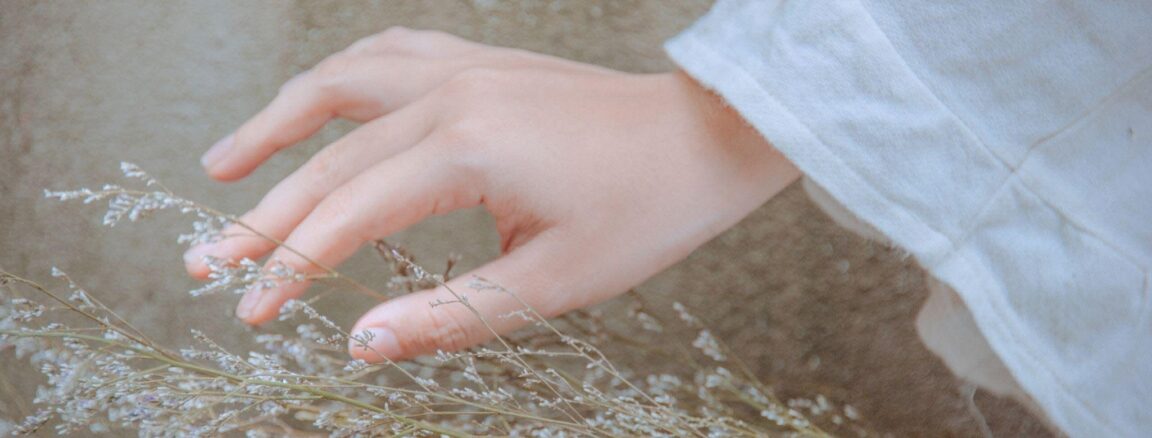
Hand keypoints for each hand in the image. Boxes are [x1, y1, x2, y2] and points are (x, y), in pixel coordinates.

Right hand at [185, 27, 798, 360]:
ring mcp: (464, 67)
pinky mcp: (481, 61)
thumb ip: (448, 315)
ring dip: (275, 125)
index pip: (347, 216)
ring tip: (223, 166)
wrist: (706, 137)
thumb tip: (360, 345)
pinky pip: (387, 53)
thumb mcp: (552, 282)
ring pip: (340, 85)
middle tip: (207, 265)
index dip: (289, 269)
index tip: (250, 314)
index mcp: (467, 151)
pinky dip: (338, 78)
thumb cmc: (646, 211)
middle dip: (263, 216)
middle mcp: (451, 95)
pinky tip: (316, 101)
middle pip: (327, 158)